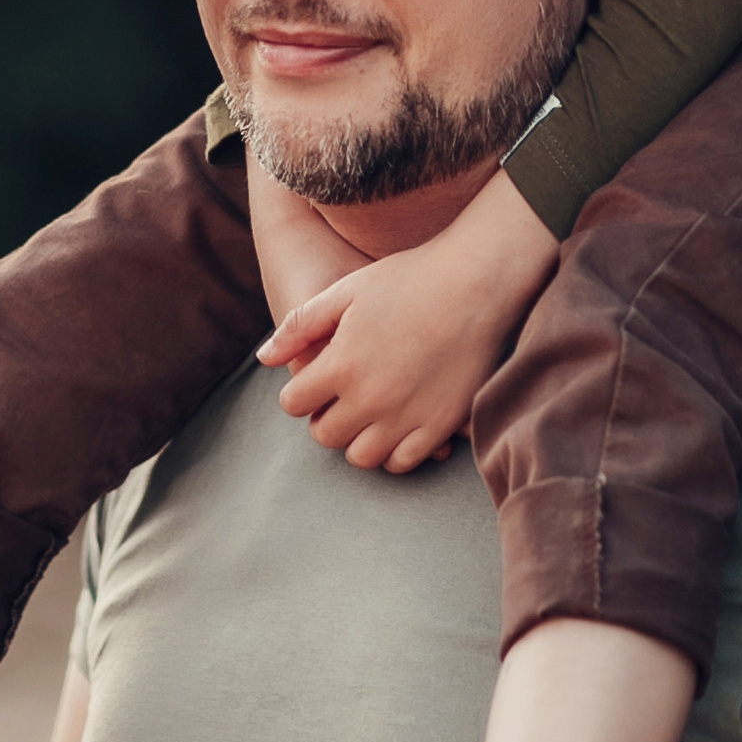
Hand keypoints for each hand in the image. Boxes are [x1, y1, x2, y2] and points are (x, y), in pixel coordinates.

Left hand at [257, 169, 559, 469]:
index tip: (314, 380)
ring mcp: (406, 416)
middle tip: (340, 397)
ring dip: (357, 438)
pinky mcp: (440, 425)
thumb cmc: (409, 279)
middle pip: (325, 435)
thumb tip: (264, 357)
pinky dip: (394, 451)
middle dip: (325, 417)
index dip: (299, 392)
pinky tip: (397, 425)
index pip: (294, 404)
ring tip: (367, 413)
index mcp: (340, 366)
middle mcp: (370, 399)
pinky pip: (404, 462)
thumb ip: (300, 325)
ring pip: (362, 457)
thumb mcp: (345, 291)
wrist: (477, 283)